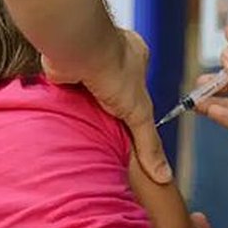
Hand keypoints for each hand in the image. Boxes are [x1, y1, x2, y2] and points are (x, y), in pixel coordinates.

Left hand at [43, 28, 171, 182]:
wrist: (78, 50)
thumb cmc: (114, 68)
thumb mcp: (140, 113)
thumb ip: (149, 143)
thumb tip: (164, 177)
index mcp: (135, 57)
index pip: (136, 90)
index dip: (132, 110)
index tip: (126, 130)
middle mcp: (109, 56)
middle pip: (109, 93)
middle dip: (105, 113)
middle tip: (103, 138)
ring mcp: (85, 61)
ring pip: (86, 92)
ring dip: (84, 111)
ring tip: (82, 135)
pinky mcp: (63, 67)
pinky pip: (65, 91)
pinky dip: (64, 106)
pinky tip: (64, 121)